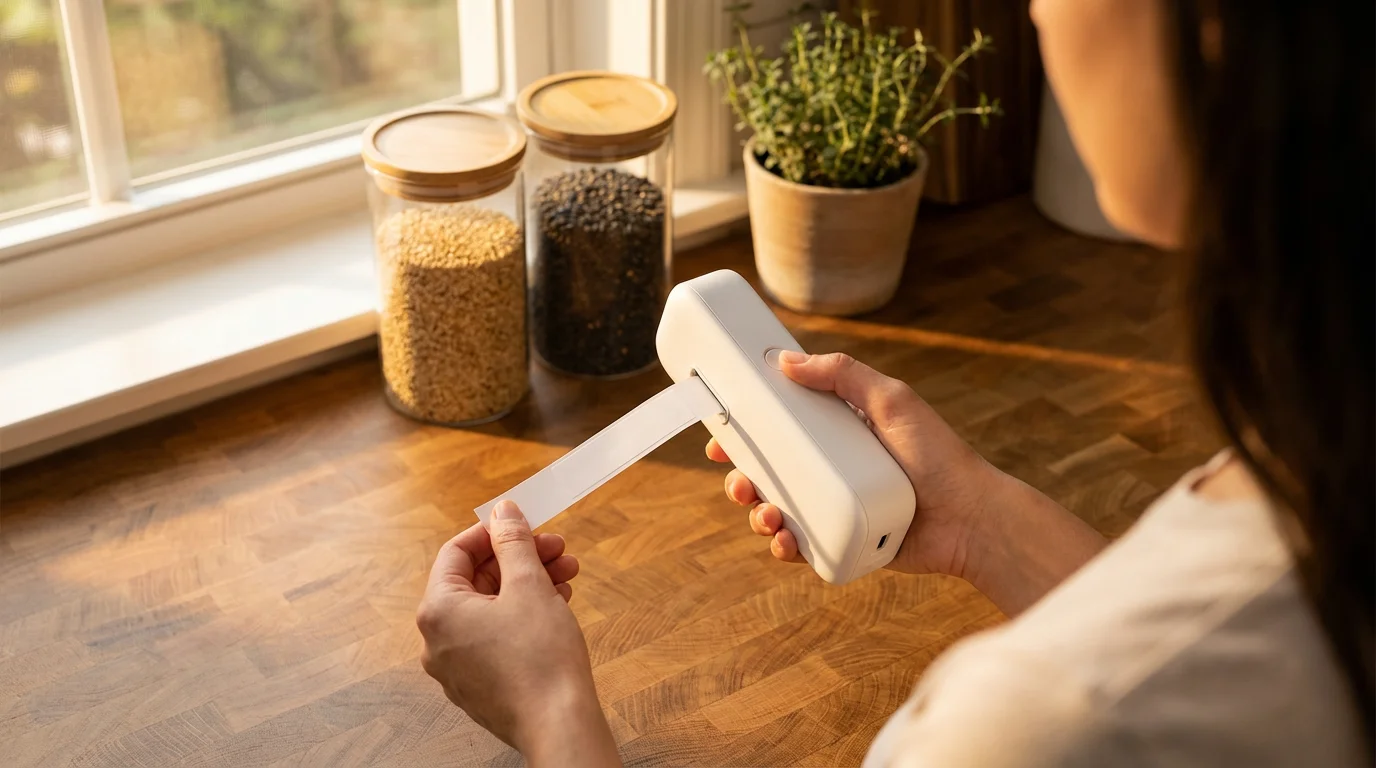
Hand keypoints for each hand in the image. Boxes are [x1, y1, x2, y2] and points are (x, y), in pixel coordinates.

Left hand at [416, 502, 618, 765]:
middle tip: (558, 551)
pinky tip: (556, 608)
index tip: (525, 526)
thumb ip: (513, 542)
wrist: (559, 724)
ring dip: (527, 586)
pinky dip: (522, 617)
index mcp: (438, 611)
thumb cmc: (541, 657)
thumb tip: (503, 511)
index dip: (493, 533)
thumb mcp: (529, 585)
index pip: (456, 553)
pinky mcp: (479, 687)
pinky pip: (495, 638)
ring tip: (567, 578)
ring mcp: (457, 668)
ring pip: (489, 611)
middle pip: (475, 582)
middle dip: (520, 560)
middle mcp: (437, 641)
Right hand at [708, 351, 996, 577]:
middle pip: (768, 474)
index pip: (779, 431)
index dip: (744, 433)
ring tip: (766, 514)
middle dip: (741, 478)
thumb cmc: (938, 455)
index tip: (718, 433)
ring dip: (757, 514)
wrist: (971, 518)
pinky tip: (782, 540)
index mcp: (836, 436)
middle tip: (737, 480)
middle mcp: (830, 473)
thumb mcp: (891, 400)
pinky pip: (800, 547)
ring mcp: (834, 510)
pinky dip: (782, 546)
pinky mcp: (842, 545)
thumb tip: (784, 360)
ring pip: (776, 512)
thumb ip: (843, 375)